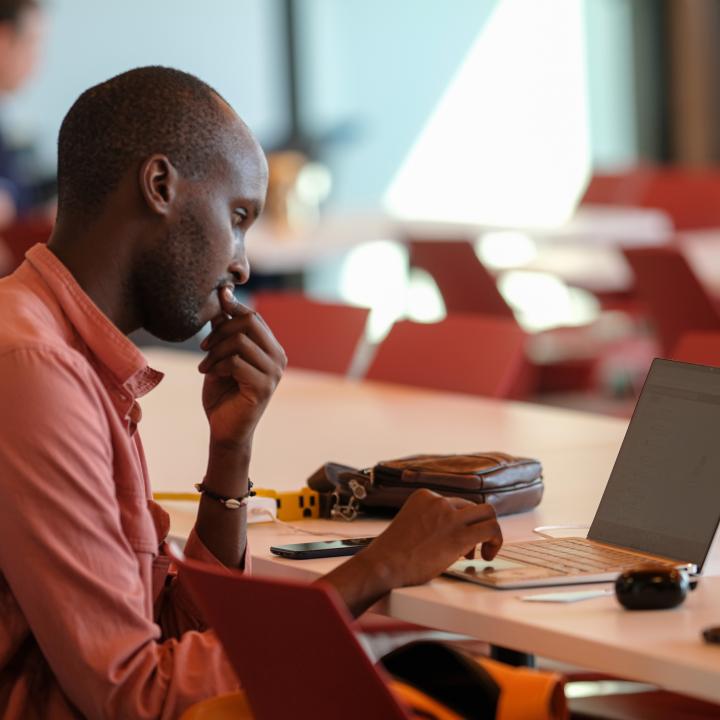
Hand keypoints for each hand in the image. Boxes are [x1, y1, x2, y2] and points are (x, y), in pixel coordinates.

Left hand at [198, 287, 286, 447]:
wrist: (225, 428)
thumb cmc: (223, 391)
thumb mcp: (221, 354)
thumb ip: (225, 329)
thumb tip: (224, 294)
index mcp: (271, 347)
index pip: (253, 317)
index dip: (233, 306)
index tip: (218, 297)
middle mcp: (279, 357)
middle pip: (248, 323)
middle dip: (220, 331)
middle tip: (203, 347)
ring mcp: (274, 372)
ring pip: (239, 342)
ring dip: (214, 352)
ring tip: (204, 365)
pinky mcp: (264, 386)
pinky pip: (235, 363)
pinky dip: (217, 366)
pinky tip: (209, 374)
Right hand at [360, 489, 502, 588]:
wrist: (383, 565)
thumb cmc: (392, 554)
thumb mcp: (409, 526)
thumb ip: (429, 523)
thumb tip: (447, 536)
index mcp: (424, 496)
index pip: (454, 503)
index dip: (459, 522)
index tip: (456, 541)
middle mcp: (439, 501)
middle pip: (472, 507)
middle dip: (473, 527)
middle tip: (469, 551)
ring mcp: (450, 516)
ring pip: (488, 513)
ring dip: (490, 531)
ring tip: (483, 552)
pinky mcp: (459, 535)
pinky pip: (491, 529)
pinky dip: (496, 541)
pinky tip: (487, 556)